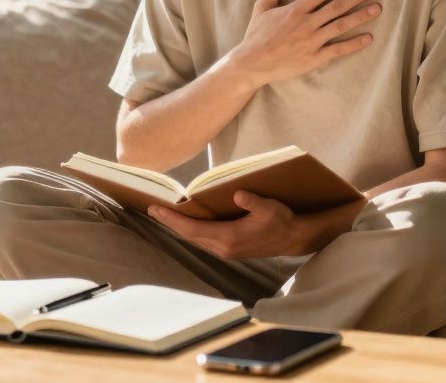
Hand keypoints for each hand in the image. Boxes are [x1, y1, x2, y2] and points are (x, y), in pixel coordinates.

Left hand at [147, 191, 309, 258]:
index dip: (172, 220)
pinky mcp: (229, 250)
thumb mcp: (269, 207)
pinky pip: (202, 240)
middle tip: (152, 209)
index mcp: (228, 238)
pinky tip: (185, 223)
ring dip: (179, 228)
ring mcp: (225, 251)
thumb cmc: (281, 221)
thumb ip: (252, 201)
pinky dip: (190, 231)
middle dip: (170, 223)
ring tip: (164, 216)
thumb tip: (237, 194)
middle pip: (188, 236)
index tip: (156, 209)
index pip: (192, 229)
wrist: (293, 239)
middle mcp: (223, 248)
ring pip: (195, 239)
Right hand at [226, 0, 381, 86]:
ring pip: (340, 26)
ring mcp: (311, 41)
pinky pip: (338, 50)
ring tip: (377, 8)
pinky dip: (354, 44)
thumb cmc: (256, 35)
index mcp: (295, 9)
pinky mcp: (314, 58)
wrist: (251, 63)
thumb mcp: (262, 7)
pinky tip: (368, 38)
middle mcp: (306, 23)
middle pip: (336, 6)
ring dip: (360, 16)